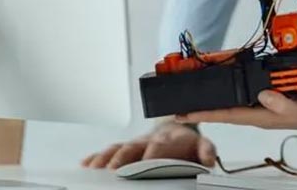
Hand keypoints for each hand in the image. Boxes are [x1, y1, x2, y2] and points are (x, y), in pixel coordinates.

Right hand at [80, 121, 216, 168]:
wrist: (175, 128)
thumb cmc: (187, 144)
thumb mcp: (202, 145)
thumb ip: (206, 151)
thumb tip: (210, 160)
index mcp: (170, 139)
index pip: (161, 146)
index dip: (155, 153)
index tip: (147, 161)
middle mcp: (150, 140)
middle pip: (135, 147)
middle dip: (125, 157)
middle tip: (115, 168)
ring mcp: (137, 144)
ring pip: (120, 148)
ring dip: (108, 157)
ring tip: (96, 167)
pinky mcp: (126, 148)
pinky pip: (110, 150)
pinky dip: (97, 156)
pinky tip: (86, 164)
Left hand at [177, 90, 296, 131]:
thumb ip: (284, 104)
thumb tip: (263, 96)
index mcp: (261, 116)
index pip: (226, 115)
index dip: (202, 114)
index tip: (181, 113)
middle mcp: (258, 109)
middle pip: (224, 107)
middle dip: (201, 105)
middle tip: (179, 99)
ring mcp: (263, 102)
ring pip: (232, 98)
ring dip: (214, 94)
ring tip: (195, 87)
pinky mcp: (270, 93)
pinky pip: (245, 88)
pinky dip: (232, 82)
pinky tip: (225, 75)